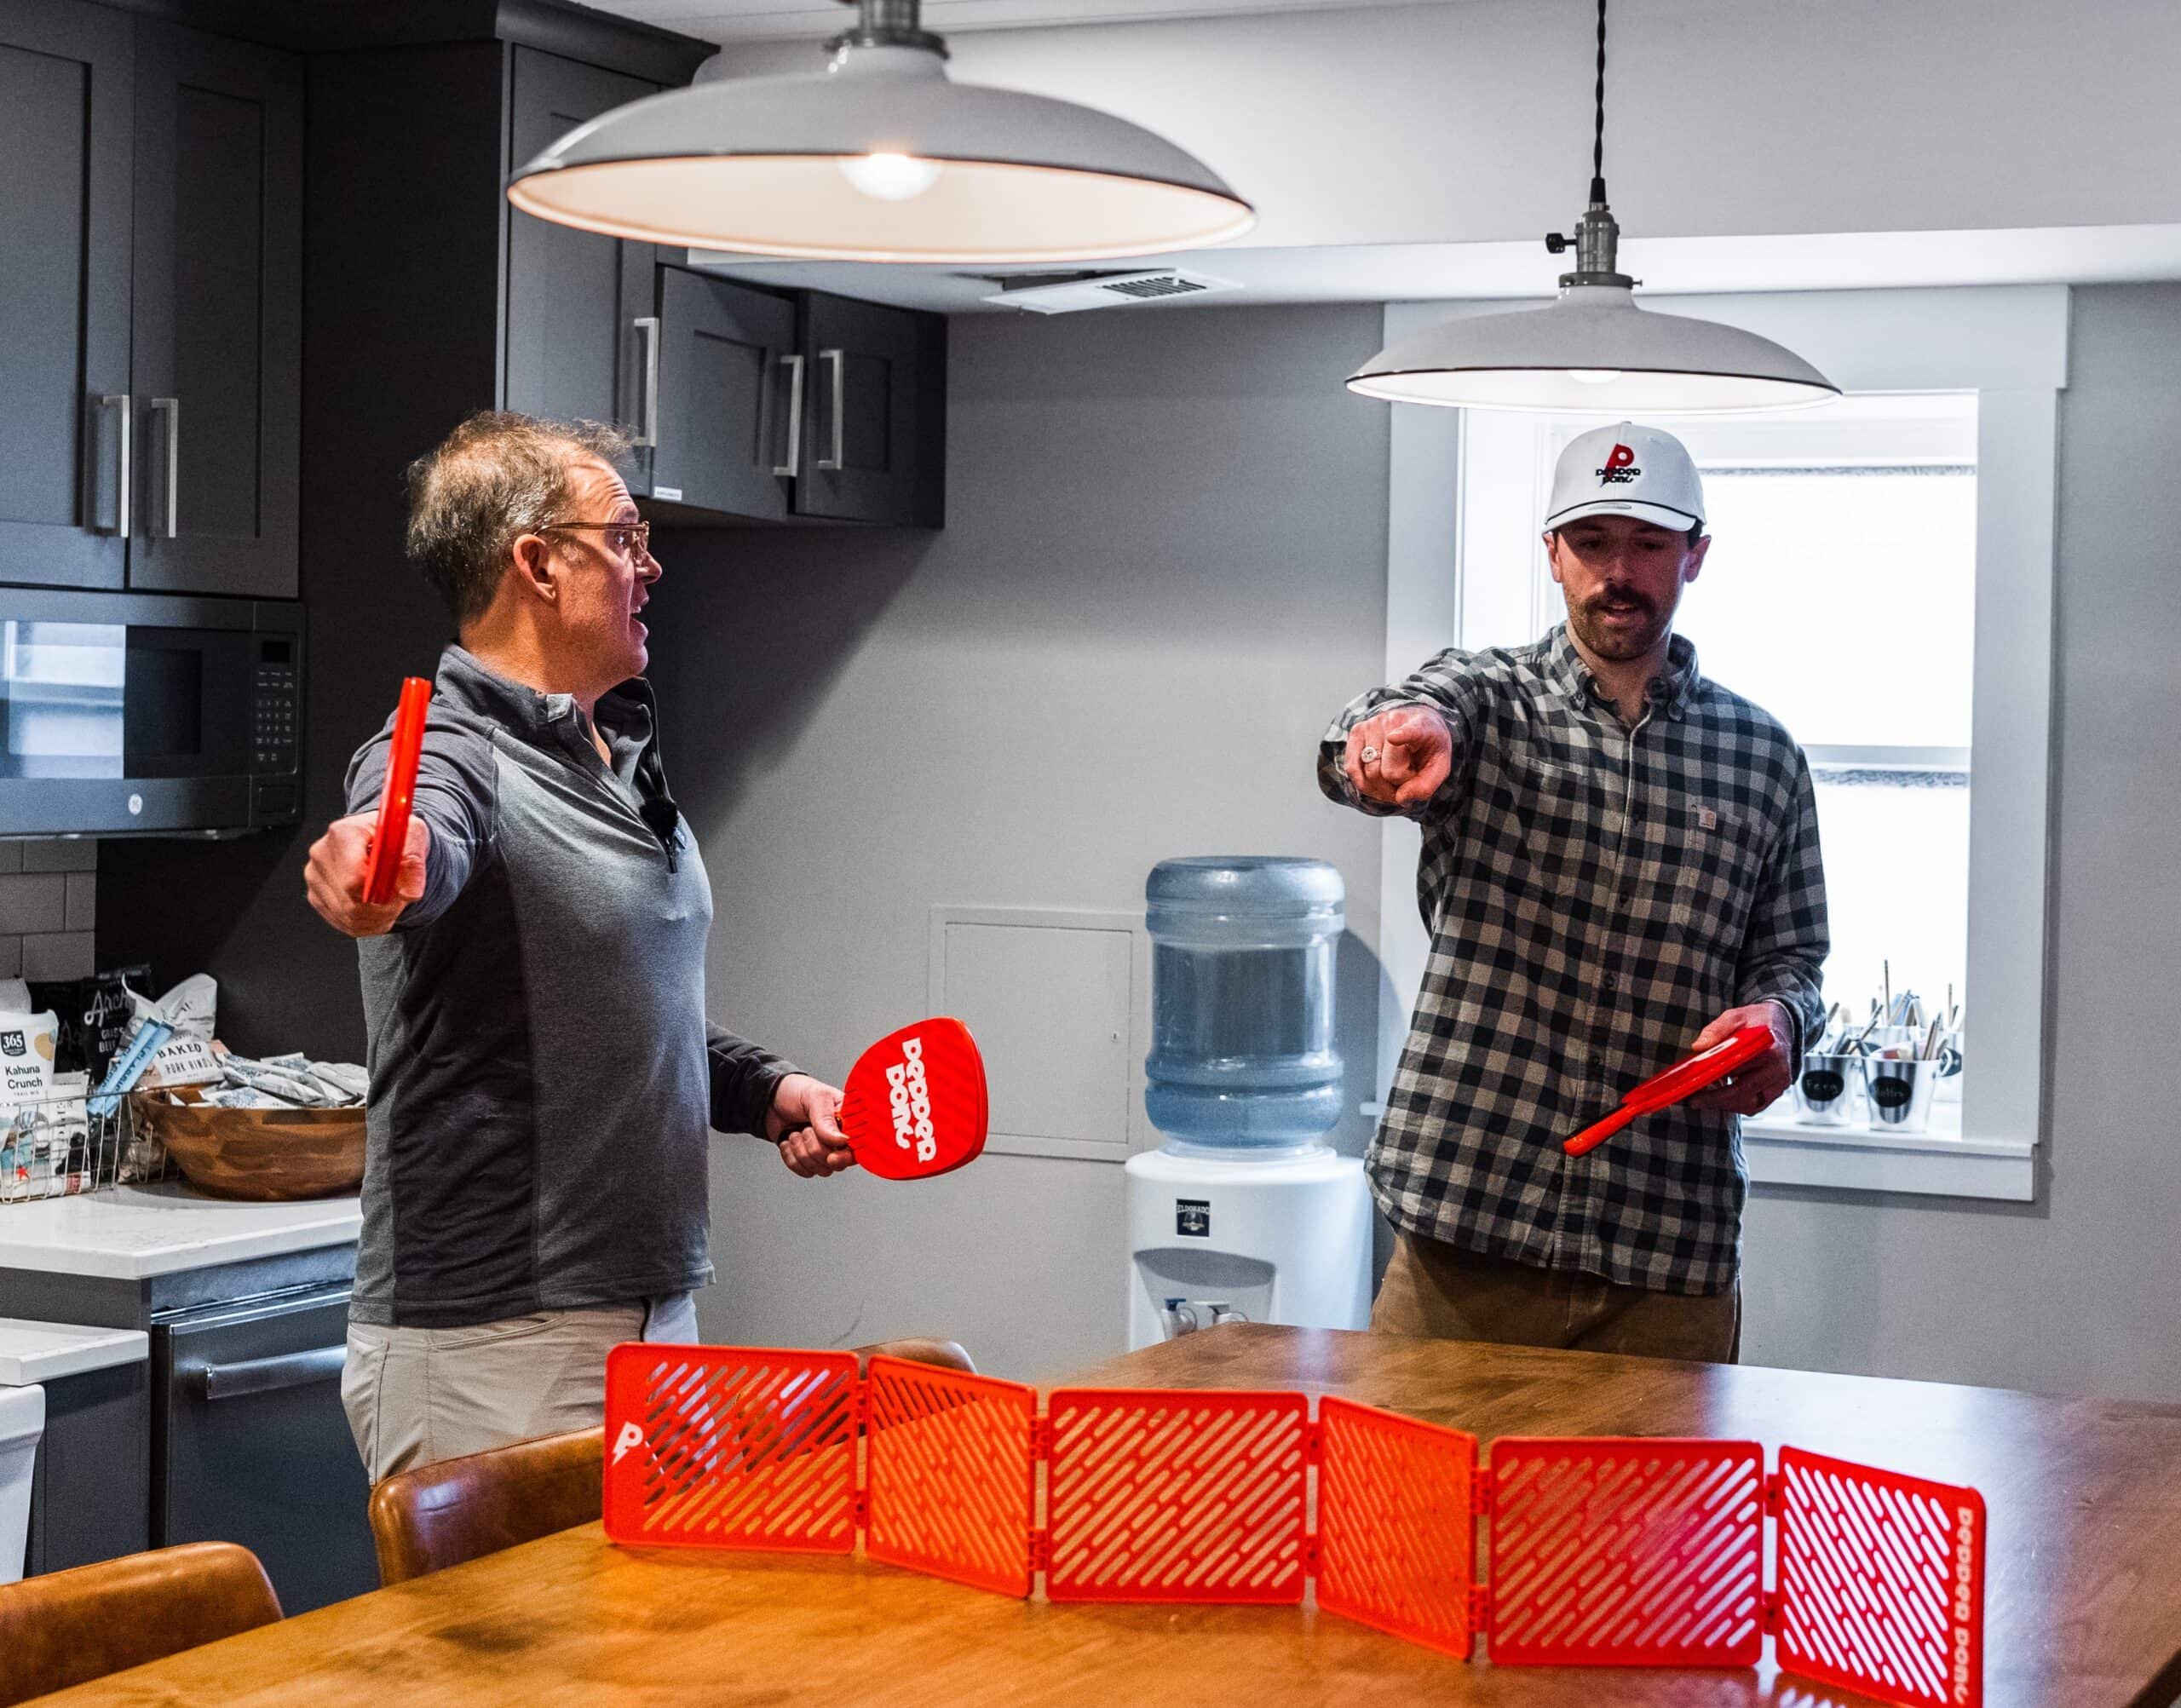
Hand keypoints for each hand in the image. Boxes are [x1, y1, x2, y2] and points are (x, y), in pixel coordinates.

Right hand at [304, 811, 428, 937]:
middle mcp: (321, 854)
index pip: (354, 879)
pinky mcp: (315, 895)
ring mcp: (314, 877)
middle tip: (401, 899)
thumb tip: (411, 894)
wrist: (381, 839)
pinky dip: (368, 923)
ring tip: (392, 901)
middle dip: (383, 908)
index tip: (399, 891)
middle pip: (350, 902)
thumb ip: (415, 863)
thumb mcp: (414, 837)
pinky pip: (344, 923)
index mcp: (343, 833)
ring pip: (348, 917)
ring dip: (378, 918)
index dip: (380, 893)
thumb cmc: (395, 836)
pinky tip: (379, 908)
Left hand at [767, 1073, 854, 1177]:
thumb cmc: (797, 1091)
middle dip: (815, 1148)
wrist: (770, 1099)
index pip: (857, 1148)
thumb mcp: (815, 1097)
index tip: (832, 1155)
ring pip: (820, 1169)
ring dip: (801, 1151)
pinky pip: (803, 1171)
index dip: (845, 1156)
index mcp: (848, 1122)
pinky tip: (789, 1141)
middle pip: (836, 1163)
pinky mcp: (806, 1159)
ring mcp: (823, 1151)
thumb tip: (841, 1140)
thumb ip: (827, 1119)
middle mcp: (839, 1139)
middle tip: (807, 1128)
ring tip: (797, 1131)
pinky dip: (791, 1157)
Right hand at [1343, 705, 1452, 807]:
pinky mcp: (1356, 732)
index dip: (1403, 735)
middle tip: (1408, 776)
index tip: (1394, 738)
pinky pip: (1352, 769)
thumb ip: (1425, 786)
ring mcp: (1372, 724)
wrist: (1416, 724)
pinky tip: (1377, 783)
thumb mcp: (1439, 768)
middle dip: (1398, 785)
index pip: (1411, 731)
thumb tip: (1400, 798)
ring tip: (1395, 778)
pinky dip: (1365, 784)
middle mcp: (1393, 721)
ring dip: (1382, 787)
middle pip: (1388, 771)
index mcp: (1421, 726)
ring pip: (1369, 773)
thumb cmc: (1427, 748)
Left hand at [1683, 1001, 1794, 1115]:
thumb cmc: (1758, 1021)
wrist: (1781, 1024)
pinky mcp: (1777, 1090)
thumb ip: (1717, 1030)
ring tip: (1706, 1097)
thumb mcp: (1735, 1017)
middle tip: (1695, 1099)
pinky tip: (1722, 1096)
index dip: (1715, 1080)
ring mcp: (1780, 1082)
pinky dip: (1737, 1104)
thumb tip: (1699, 1046)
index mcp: (1769, 1049)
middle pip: (1743, 1093)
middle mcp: (1778, 1069)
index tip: (1696, 1087)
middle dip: (1715, 1099)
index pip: (1738, 1070)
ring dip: (1725, 1104)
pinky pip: (1756, 1105)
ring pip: (1750, 1104)